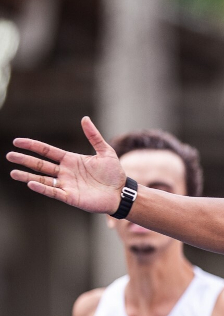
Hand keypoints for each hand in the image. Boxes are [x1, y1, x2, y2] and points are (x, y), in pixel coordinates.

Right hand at [7, 117, 125, 213]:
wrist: (121, 192)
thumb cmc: (114, 173)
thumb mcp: (105, 151)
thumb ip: (94, 136)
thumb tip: (85, 118)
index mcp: (70, 160)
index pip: (47, 151)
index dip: (33, 146)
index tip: (17, 142)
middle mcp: (65, 172)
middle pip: (40, 164)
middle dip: (25, 160)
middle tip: (9, 156)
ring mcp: (66, 184)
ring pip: (42, 179)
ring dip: (28, 176)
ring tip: (13, 172)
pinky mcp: (70, 197)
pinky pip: (53, 192)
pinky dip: (42, 188)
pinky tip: (31, 183)